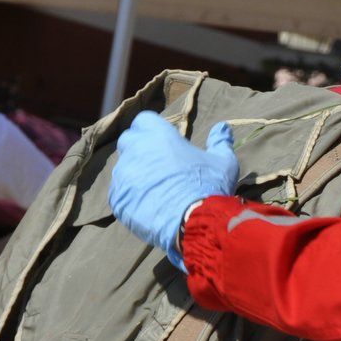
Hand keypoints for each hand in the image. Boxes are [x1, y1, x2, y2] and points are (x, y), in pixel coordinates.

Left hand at [112, 111, 238, 269]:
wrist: (193, 220)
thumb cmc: (209, 184)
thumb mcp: (223, 161)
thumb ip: (220, 141)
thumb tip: (223, 127)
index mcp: (159, 135)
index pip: (143, 120)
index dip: (152, 128)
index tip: (163, 139)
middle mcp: (136, 151)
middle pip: (128, 141)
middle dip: (139, 147)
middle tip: (158, 161)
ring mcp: (123, 176)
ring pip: (123, 168)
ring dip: (135, 173)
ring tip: (155, 188)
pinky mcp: (117, 198)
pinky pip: (120, 192)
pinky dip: (131, 195)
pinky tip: (149, 204)